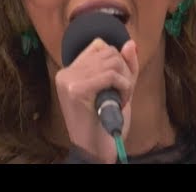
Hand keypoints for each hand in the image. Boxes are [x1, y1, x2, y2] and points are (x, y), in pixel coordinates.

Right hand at [55, 38, 138, 162]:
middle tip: (122, 93)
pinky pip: (111, 75)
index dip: (117, 61)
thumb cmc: (105, 123)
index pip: (99, 46)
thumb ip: (124, 66)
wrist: (96, 151)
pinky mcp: (76, 90)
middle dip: (124, 71)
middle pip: (108, 51)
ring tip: (121, 99)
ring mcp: (68, 80)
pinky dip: (124, 87)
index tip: (119, 83)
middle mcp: (66, 72)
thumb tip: (130, 43)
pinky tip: (121, 102)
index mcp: (71, 71)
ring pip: (112, 61)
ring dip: (125, 80)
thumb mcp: (118, 89)